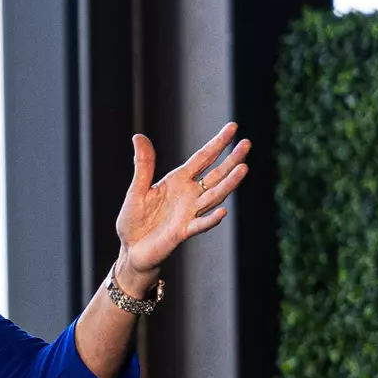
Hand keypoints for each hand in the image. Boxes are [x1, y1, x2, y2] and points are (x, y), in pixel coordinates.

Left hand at [114, 122, 249, 291]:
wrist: (131, 249)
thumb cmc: (134, 220)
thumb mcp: (136, 190)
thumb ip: (143, 165)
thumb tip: (139, 136)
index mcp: (178, 181)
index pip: (203, 158)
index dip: (218, 143)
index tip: (233, 127)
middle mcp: (189, 195)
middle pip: (216, 175)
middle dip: (231, 160)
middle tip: (247, 143)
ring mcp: (189, 213)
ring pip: (214, 196)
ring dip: (228, 184)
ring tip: (243, 168)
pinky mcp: (183, 232)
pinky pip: (200, 224)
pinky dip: (211, 219)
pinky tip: (223, 212)